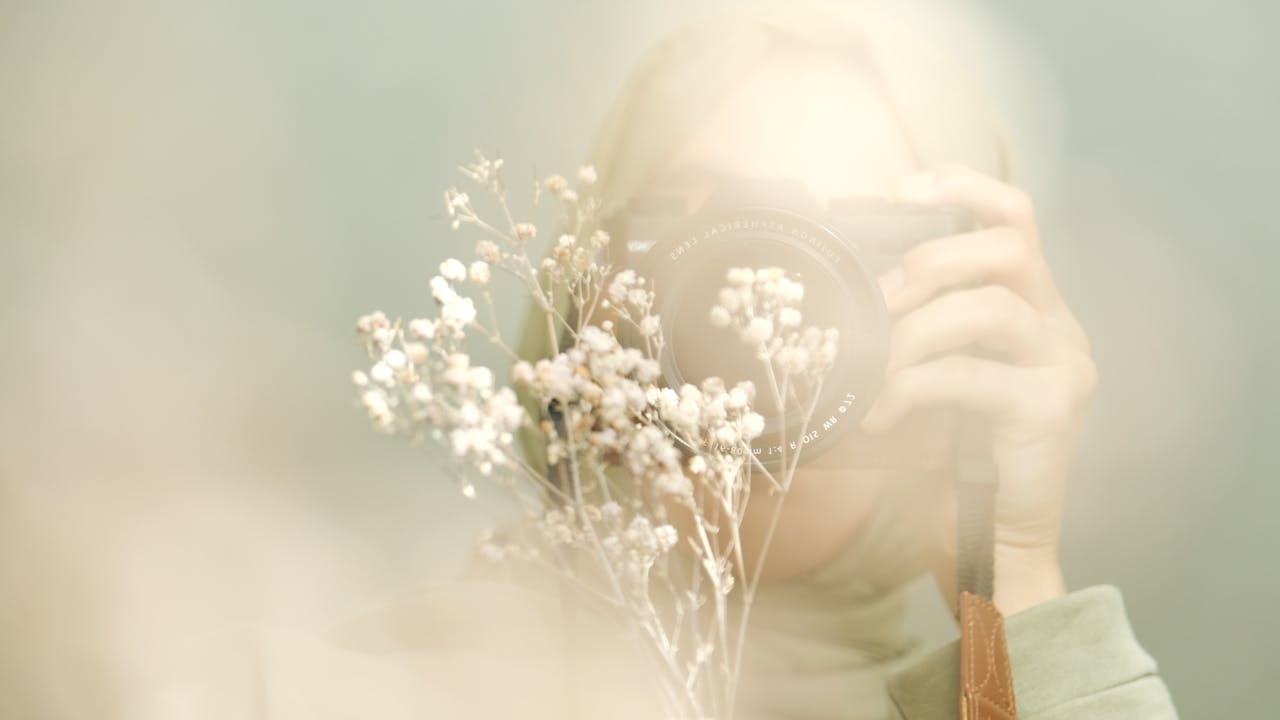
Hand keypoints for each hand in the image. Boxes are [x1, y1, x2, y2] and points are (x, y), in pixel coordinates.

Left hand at [860, 165, 1096, 616]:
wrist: (981, 547)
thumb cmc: (940, 459)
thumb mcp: (914, 377)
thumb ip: (899, 330)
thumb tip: (831, 290)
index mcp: (1029, 305)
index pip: (1015, 216)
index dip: (963, 186)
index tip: (900, 188)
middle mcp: (1057, 325)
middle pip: (1011, 246)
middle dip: (930, 260)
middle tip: (878, 301)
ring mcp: (1062, 365)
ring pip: (989, 307)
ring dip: (912, 335)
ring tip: (873, 374)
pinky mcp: (1052, 410)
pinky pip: (971, 375)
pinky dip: (912, 388)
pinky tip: (881, 418)